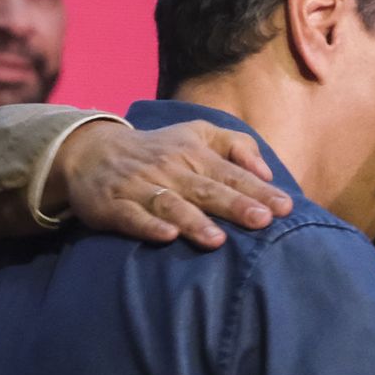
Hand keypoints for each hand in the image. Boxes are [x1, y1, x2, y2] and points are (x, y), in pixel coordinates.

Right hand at [46, 119, 294, 248]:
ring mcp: (140, 187)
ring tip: (218, 240)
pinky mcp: (113, 206)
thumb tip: (267, 171)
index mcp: (194, 154)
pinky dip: (148, 226)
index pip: (232, 174)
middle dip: (235, 204)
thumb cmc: (159, 150)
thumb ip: (236, 146)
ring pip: (171, 205)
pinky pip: (132, 217)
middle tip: (262, 220)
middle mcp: (170, 169)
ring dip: (194, 221)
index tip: (284, 207)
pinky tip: (167, 236)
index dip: (258, 190)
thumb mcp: (197, 135)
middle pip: (206, 189)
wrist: (91, 153)